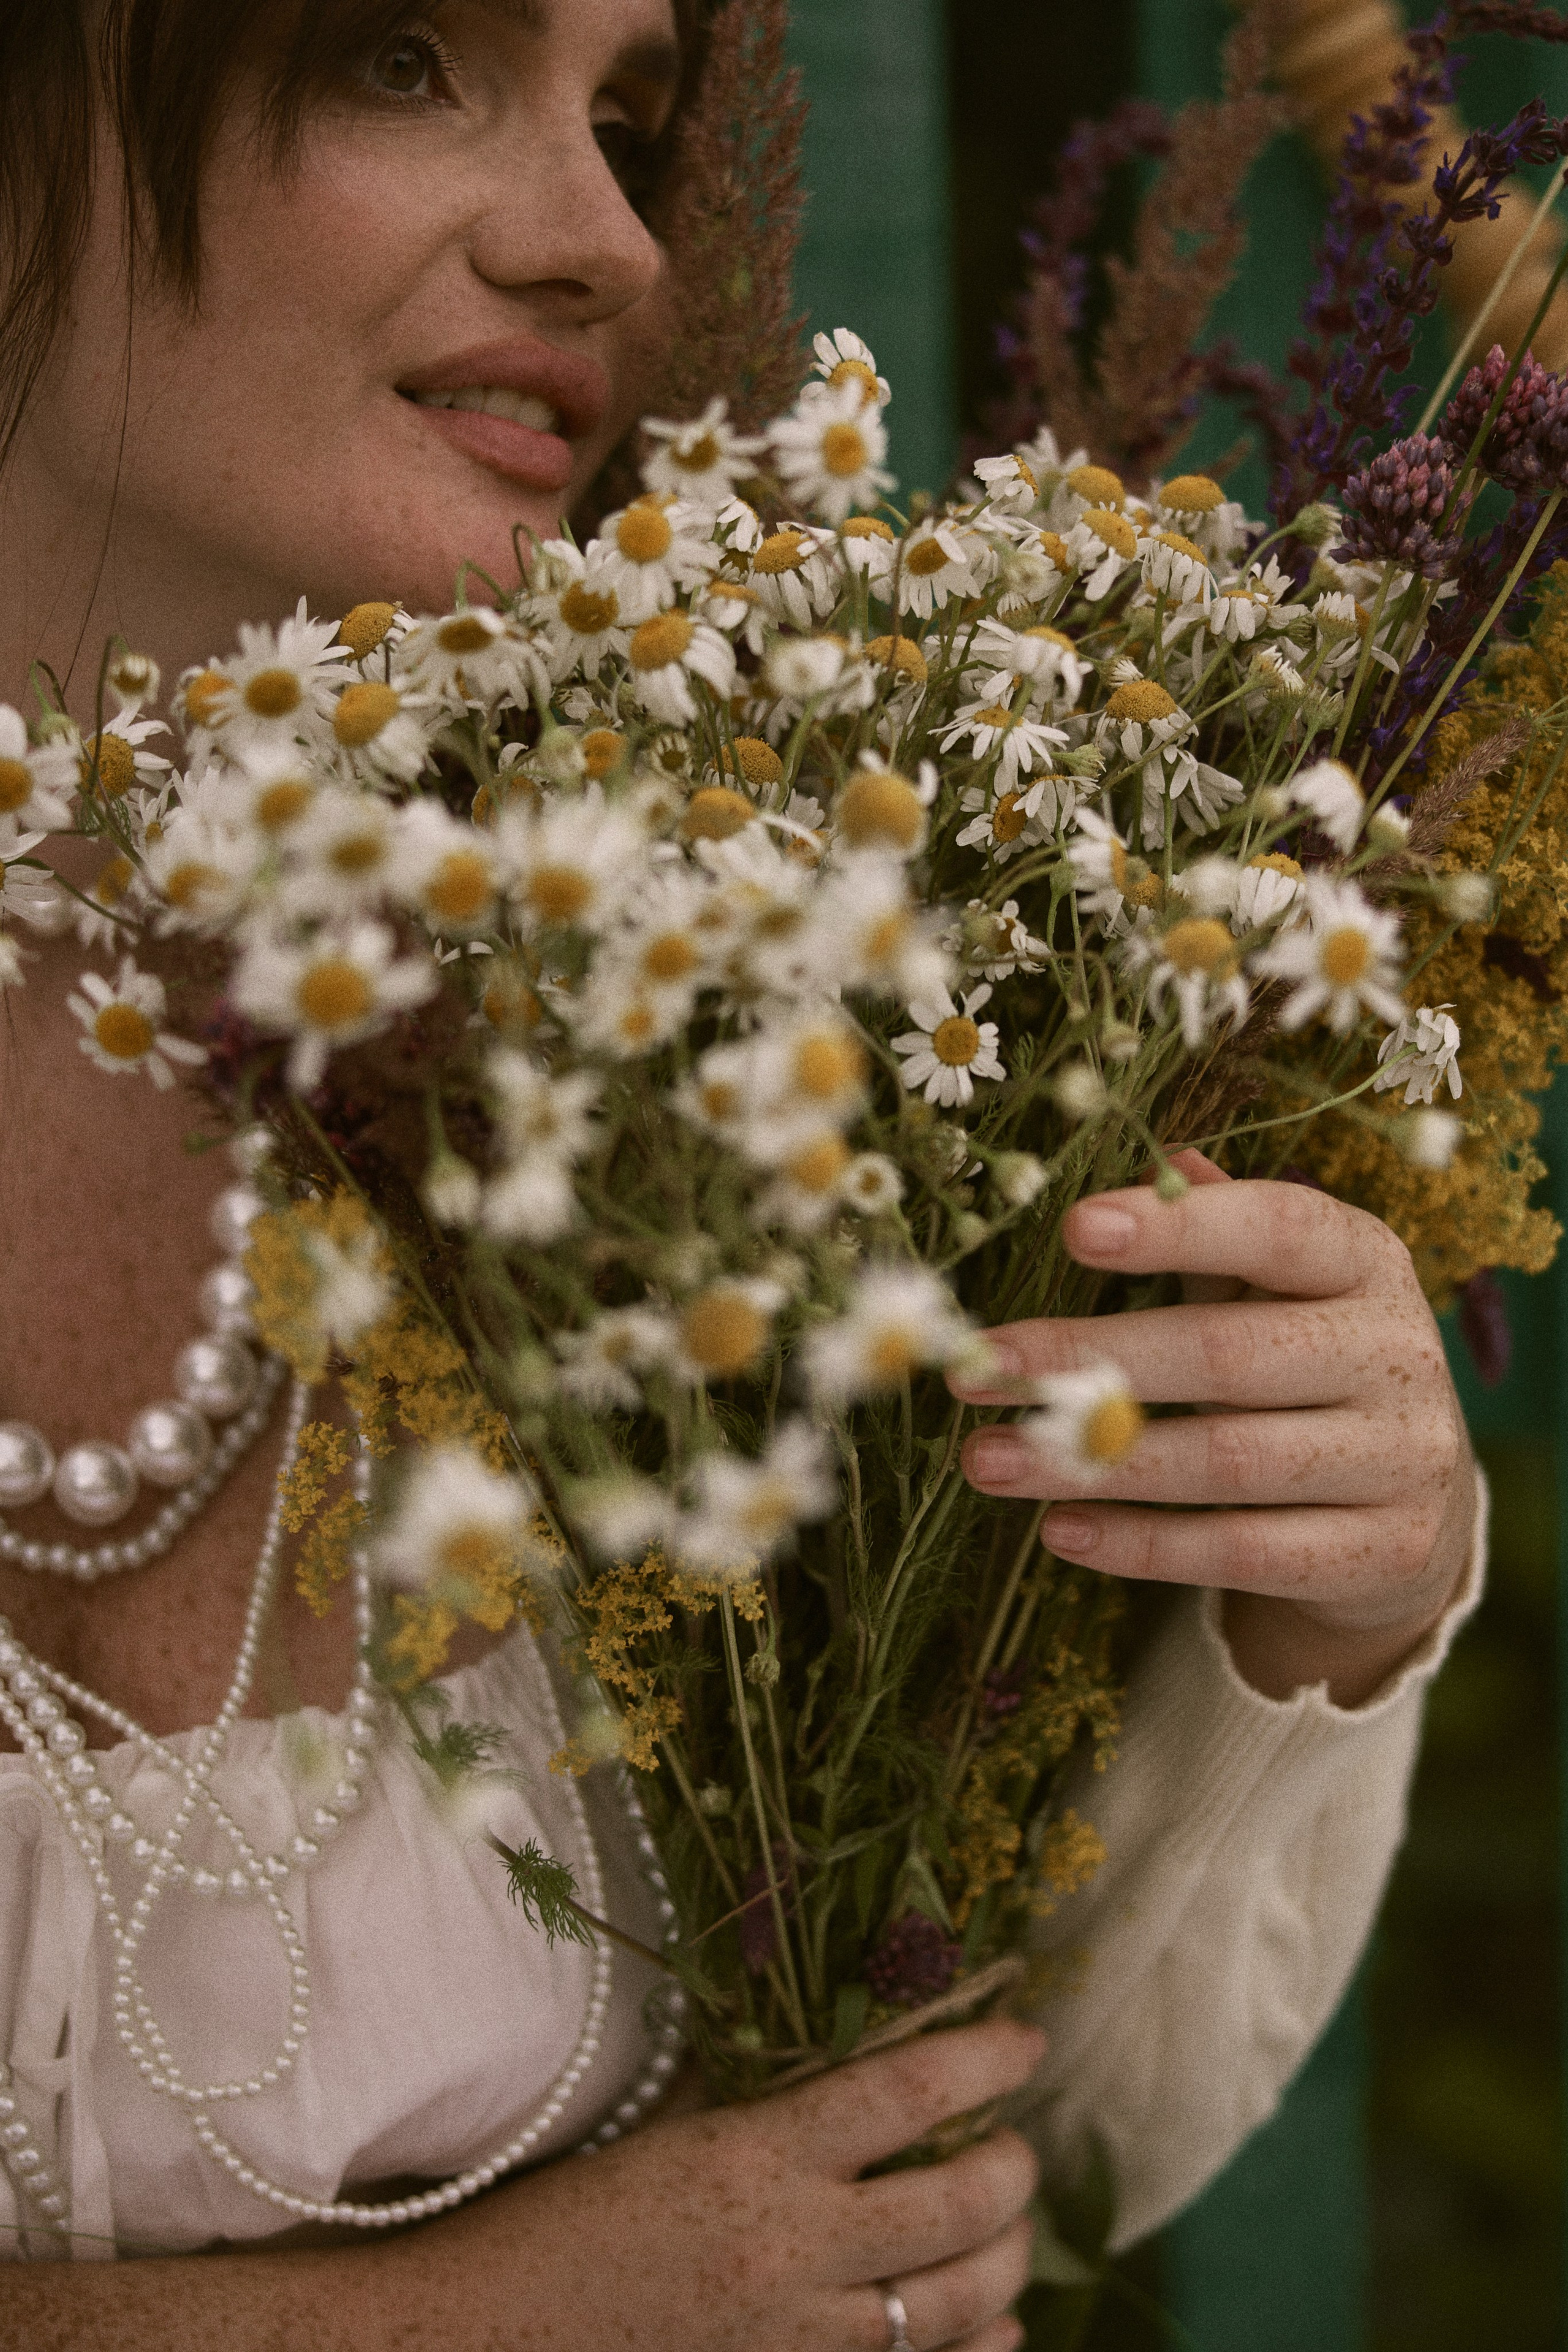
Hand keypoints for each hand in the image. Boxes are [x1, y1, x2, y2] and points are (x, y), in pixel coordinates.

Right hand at [4, 2021, 1043, 2350]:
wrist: (490, 2334)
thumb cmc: (567, 2218)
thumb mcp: (668, 2132)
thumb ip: (755, 2097)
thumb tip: (836, 2049)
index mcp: (757, 2155)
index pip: (906, 2095)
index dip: (982, 2057)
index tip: (1029, 2037)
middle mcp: (793, 2245)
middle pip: (957, 2207)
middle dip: (1012, 2172)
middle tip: (1019, 2144)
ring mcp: (798, 2334)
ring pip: (954, 2302)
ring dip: (1008, 2260)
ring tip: (1016, 2227)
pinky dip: (972, 2351)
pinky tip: (994, 2330)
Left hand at [949, 1153, 1475, 1707]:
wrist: (1414, 1511)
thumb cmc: (1311, 1368)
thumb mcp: (1281, 1290)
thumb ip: (1221, 1232)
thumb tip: (1162, 1162)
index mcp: (1367, 1262)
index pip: (1278, 1228)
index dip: (1178, 1228)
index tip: (1074, 1230)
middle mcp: (1396, 1353)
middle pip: (1228, 1354)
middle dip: (1090, 1361)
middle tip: (975, 1372)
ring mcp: (1401, 1459)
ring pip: (1226, 1461)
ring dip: (1093, 1462)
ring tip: (987, 1461)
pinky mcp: (1383, 1552)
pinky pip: (1243, 1550)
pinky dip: (1143, 1544)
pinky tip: (1060, 1529)